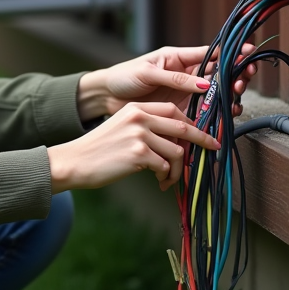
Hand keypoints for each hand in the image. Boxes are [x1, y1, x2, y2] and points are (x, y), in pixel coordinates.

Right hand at [48, 102, 220, 191]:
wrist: (75, 162)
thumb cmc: (99, 149)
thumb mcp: (121, 127)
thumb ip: (146, 127)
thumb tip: (177, 141)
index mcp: (135, 107)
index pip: (173, 110)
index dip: (193, 123)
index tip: (204, 134)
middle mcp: (138, 117)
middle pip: (182, 127)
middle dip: (202, 140)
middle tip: (213, 149)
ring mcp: (139, 134)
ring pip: (177, 151)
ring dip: (178, 169)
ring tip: (168, 178)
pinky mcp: (138, 153)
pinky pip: (165, 166)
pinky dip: (166, 177)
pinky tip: (158, 182)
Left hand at [78, 45, 257, 119]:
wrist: (106, 97)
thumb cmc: (123, 77)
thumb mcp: (147, 73)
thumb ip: (175, 78)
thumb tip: (204, 84)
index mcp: (179, 58)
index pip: (212, 53)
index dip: (232, 53)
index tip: (249, 54)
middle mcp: (187, 75)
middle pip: (220, 74)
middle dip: (236, 77)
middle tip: (242, 83)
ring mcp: (186, 94)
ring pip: (216, 95)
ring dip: (230, 98)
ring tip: (235, 103)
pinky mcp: (182, 111)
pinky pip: (204, 113)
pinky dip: (216, 116)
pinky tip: (224, 118)